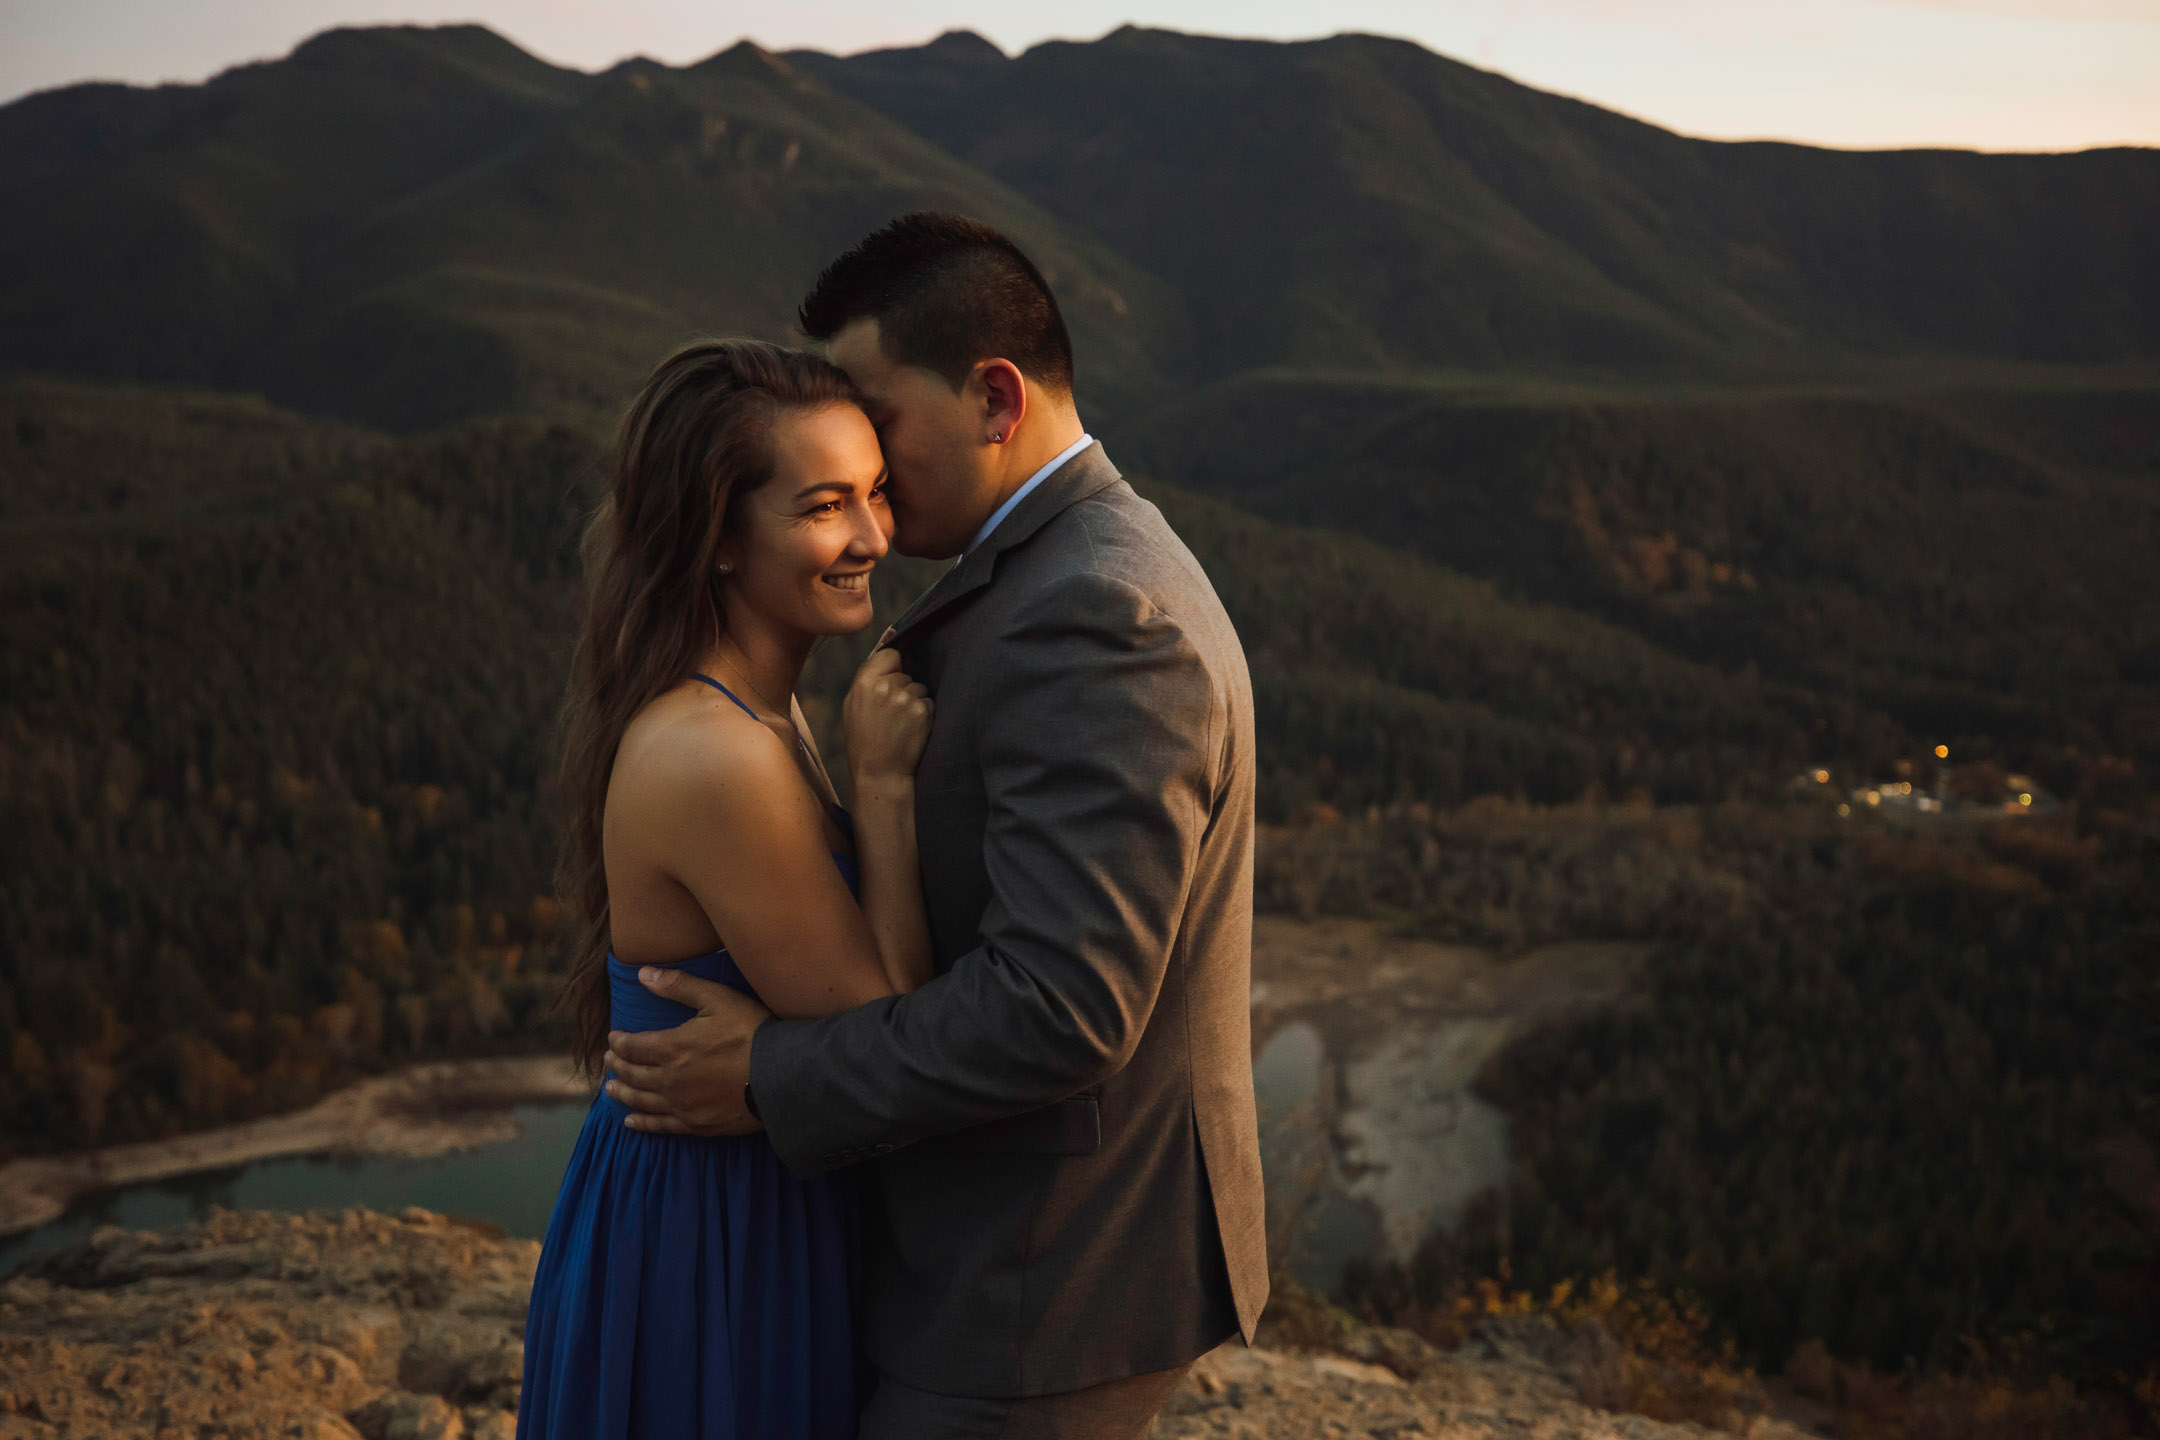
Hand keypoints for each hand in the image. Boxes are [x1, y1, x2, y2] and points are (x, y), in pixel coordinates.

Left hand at [603, 967, 771, 1135]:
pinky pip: (660, 1126)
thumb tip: (642, 974)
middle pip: (633, 1074)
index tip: (613, 1039)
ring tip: (610, 1089)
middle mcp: (668, 1080)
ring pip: (641, 1100)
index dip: (620, 1042)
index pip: (633, 1046)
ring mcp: (681, 1106)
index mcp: (671, 1047)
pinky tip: (631, 1121)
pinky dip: (642, 1122)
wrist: (781, 1075)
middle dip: (618, 1065)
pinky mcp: (696, 1125)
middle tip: (609, 1061)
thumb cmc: (751, 1032)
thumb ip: (679, 986)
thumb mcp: (718, 999)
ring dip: (623, 1093)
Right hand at [844, 647, 932, 784]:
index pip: (891, 654)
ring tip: (900, 722)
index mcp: (864, 681)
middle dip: (902, 687)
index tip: (890, 683)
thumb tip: (890, 635)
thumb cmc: (863, 738)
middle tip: (891, 713)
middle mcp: (886, 686)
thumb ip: (870, 672)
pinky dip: (923, 713)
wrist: (879, 771)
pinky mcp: (923, 712)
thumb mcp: (853, 703)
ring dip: (914, 700)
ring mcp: (906, 699)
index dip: (893, 667)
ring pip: (919, 687)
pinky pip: (928, 701)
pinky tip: (911, 729)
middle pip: (906, 673)